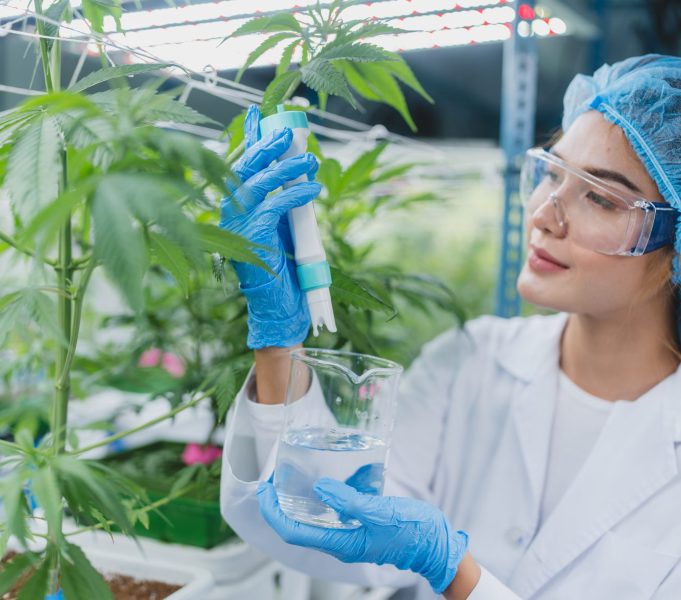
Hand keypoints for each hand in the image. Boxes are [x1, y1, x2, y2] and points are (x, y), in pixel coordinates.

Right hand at [220, 105, 320, 348]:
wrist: (278, 302)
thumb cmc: (281, 263)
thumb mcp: (281, 223)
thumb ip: (282, 197)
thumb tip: (298, 168)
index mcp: (233, 205)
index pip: (240, 164)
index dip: (249, 139)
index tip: (258, 114)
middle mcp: (230, 211)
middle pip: (244, 168)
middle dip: (267, 146)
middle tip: (288, 131)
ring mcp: (238, 223)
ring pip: (260, 183)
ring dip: (287, 168)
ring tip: (311, 159)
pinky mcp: (253, 234)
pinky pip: (276, 205)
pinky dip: (296, 194)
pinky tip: (313, 188)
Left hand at [257, 477, 468, 593]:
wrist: (437, 545)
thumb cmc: (413, 532)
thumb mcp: (381, 512)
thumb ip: (349, 501)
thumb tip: (320, 489)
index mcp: (340, 542)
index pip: (293, 532)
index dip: (273, 513)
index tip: (263, 491)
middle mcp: (339, 540)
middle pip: (297, 526)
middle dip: (279, 505)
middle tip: (271, 480)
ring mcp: (348, 534)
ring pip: (312, 520)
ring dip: (296, 502)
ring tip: (288, 478)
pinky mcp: (358, 526)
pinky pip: (330, 514)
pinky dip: (319, 499)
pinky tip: (323, 482)